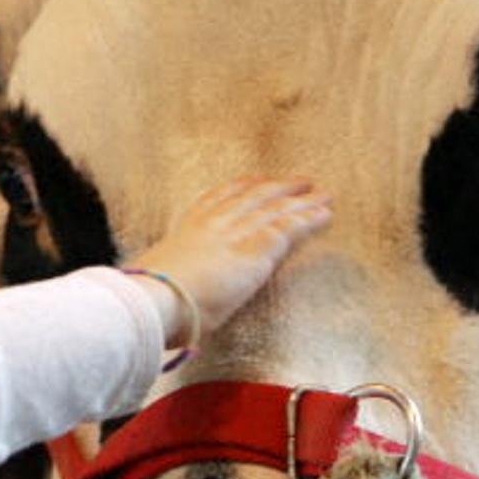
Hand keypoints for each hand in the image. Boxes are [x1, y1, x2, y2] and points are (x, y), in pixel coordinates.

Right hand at [127, 177, 331, 346]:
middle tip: (299, 180)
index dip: (239, 187)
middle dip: (277, 187)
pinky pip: (291, 227)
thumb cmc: (151, 300)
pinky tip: (326, 214)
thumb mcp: (157, 281)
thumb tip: (162, 290)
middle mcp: (213, 224)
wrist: (157, 299)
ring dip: (302, 201)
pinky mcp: (257, 248)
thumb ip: (170, 279)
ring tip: (323, 194)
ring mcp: (236, 233)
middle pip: (253, 197)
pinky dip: (310, 219)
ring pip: (277, 209)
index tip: (254, 179)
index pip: (216, 199)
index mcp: (187, 229)